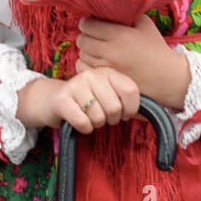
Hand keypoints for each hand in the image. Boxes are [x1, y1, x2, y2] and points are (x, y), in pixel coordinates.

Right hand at [16, 66, 140, 135]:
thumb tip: (148, 115)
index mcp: (108, 72)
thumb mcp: (108, 96)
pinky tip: (79, 121)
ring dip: (95, 124)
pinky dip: (84, 128)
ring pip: (98, 117)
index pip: (131, 91)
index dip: (131, 109)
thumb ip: (128, 102)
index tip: (123, 113)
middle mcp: (92, 75)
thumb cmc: (87, 101)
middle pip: (115, 108)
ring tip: (88, 116)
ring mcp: (76, 85)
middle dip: (111, 119)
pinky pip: (83, 123)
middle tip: (102, 115)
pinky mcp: (61, 100)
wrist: (53, 100)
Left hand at [76, 14, 190, 109]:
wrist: (167, 77)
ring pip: (82, 56)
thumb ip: (127, 14)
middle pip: (82, 40)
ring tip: (94, 49)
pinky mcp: (108, 80)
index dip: (87, 22)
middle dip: (85, 36)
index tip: (90, 23)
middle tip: (91, 36)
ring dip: (86, 50)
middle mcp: (111, 52)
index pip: (88, 25)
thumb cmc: (157, 49)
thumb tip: (110, 8)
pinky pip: (84, 70)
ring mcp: (108, 68)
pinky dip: (86, 65)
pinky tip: (95, 62)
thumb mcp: (146, 25)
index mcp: (120, 35)